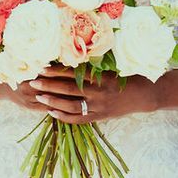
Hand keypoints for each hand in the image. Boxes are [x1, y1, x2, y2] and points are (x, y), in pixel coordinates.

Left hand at [20, 65, 144, 125]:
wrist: (144, 94)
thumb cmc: (126, 76)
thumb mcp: (111, 67)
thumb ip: (91, 66)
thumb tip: (69, 58)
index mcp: (100, 77)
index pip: (73, 73)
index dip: (56, 70)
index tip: (41, 66)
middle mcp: (99, 92)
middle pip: (68, 90)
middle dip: (49, 85)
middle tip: (33, 81)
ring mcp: (99, 107)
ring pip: (71, 106)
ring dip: (53, 102)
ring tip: (39, 97)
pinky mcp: (100, 117)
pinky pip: (79, 119)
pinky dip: (64, 117)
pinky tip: (51, 112)